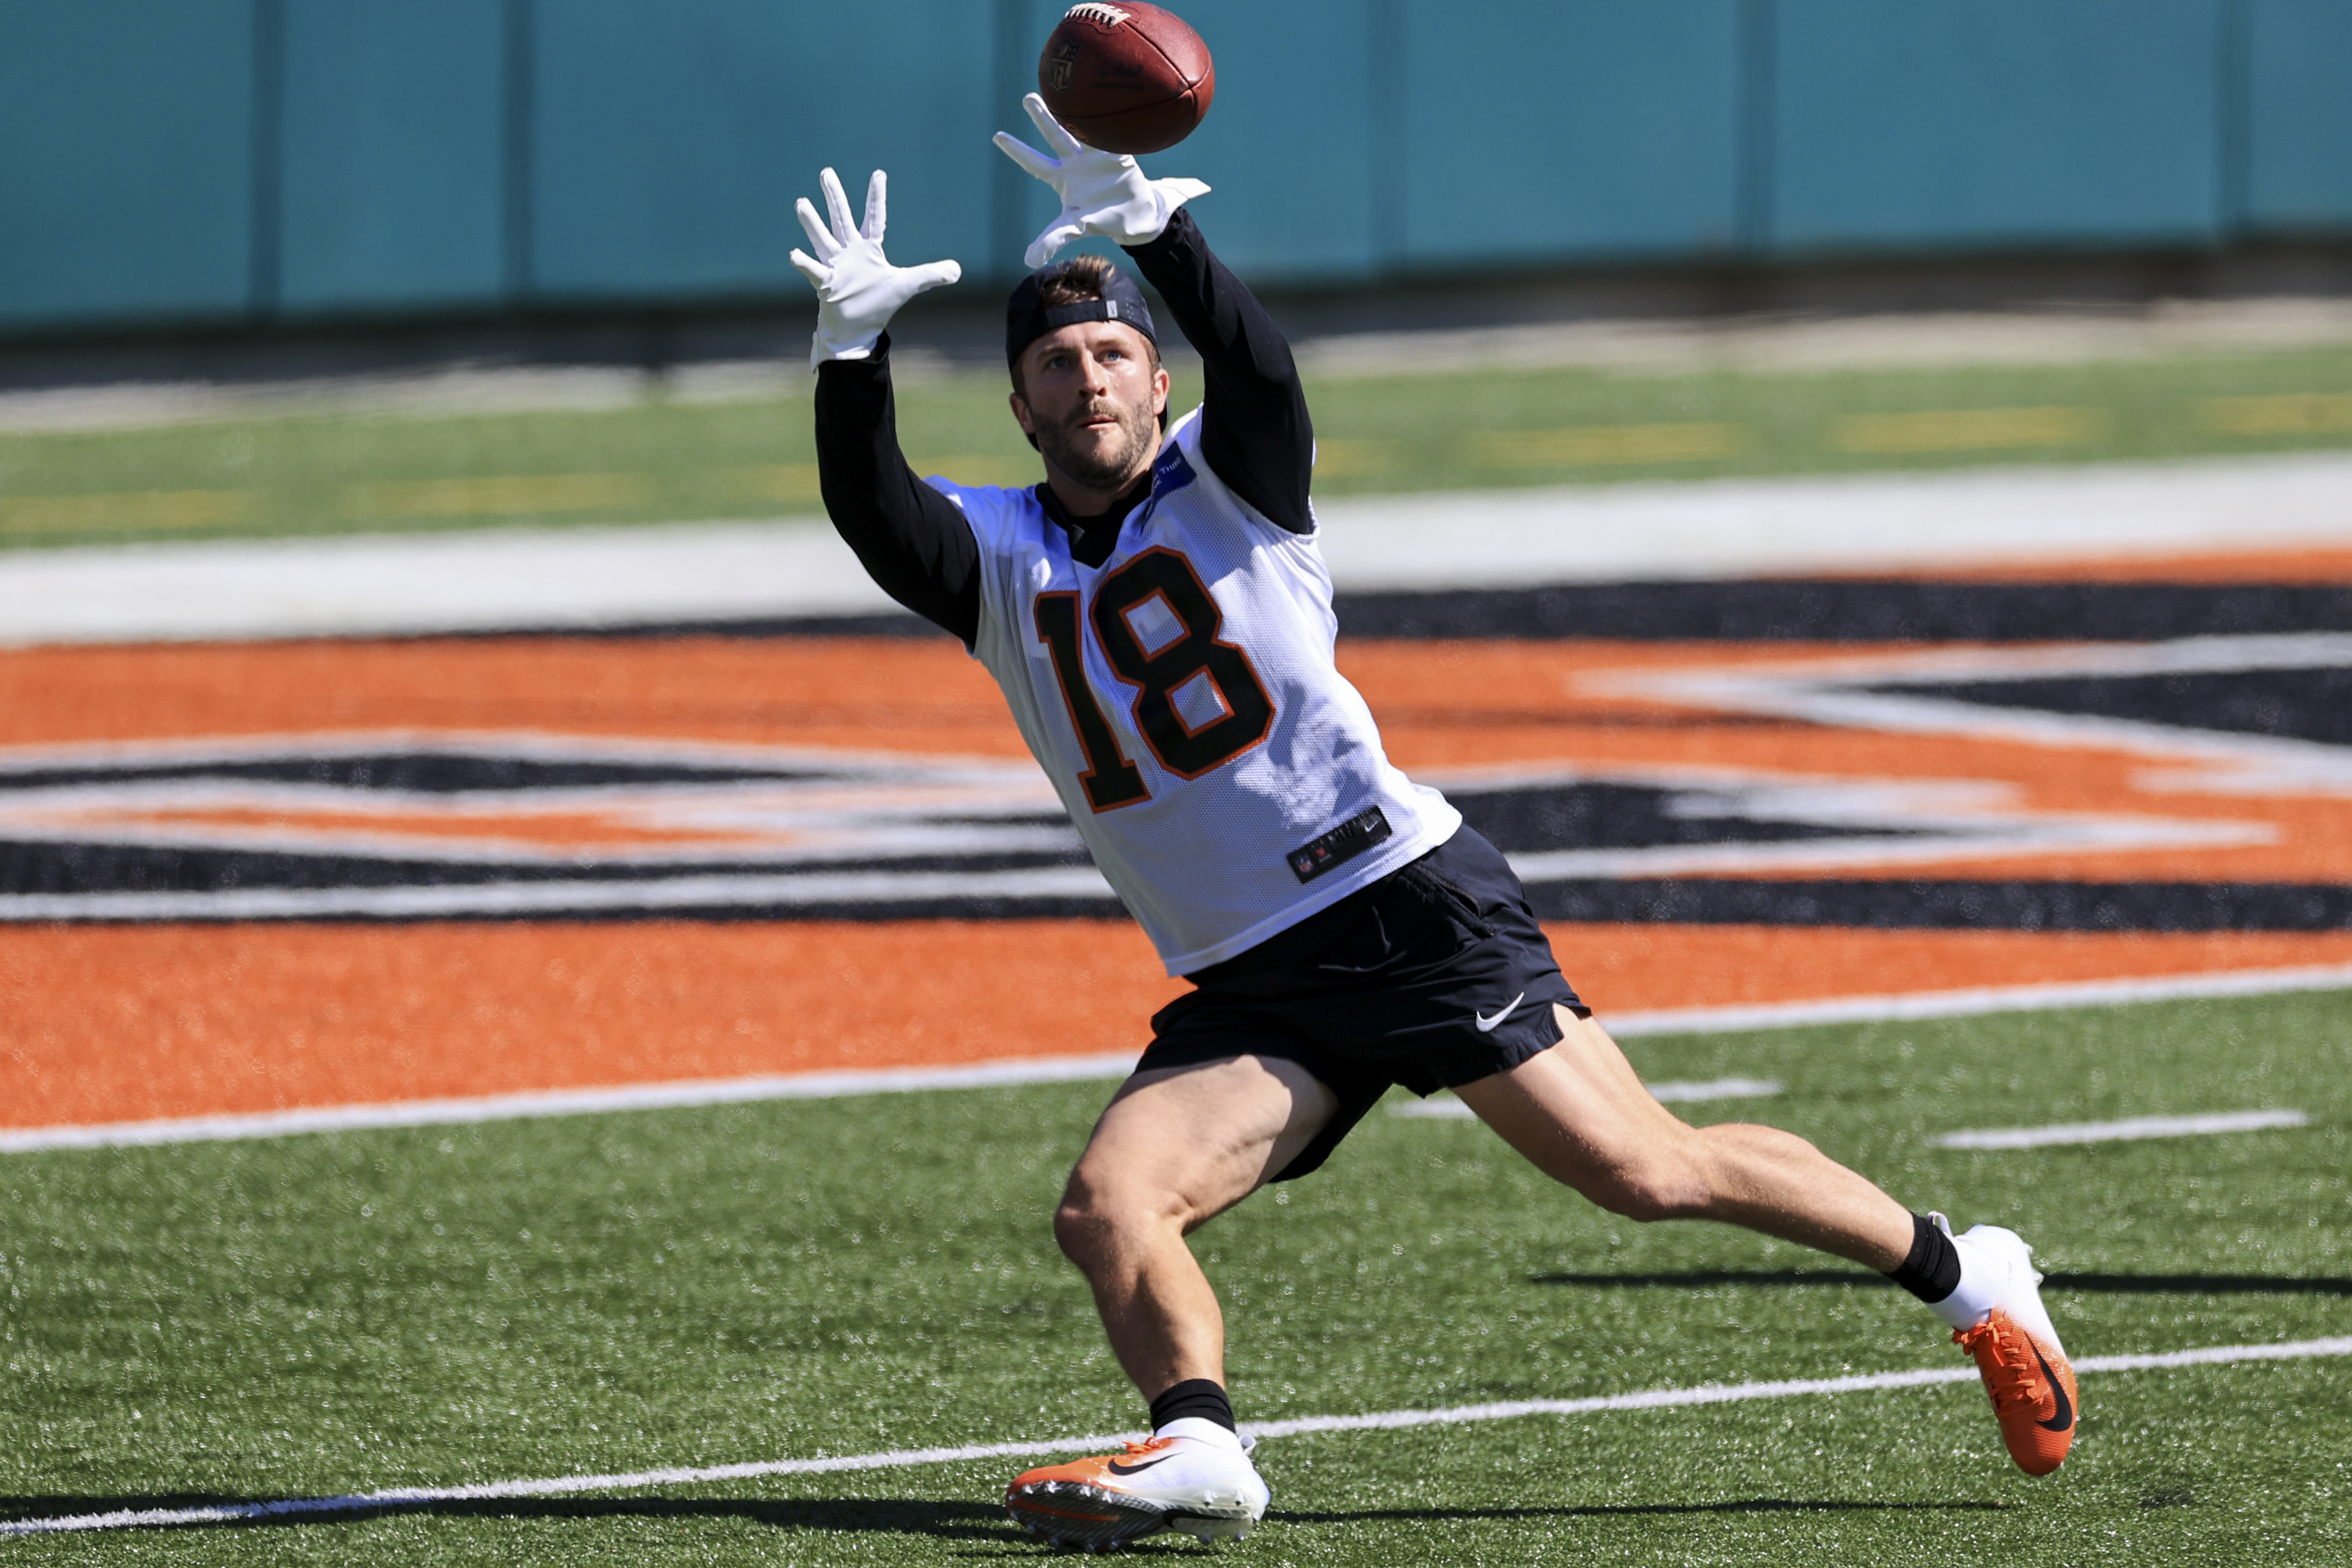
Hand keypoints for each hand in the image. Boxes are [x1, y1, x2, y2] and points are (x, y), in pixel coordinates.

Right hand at [788, 167, 961, 367]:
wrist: (857, 328)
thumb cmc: (878, 304)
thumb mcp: (908, 286)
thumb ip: (930, 275)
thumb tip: (957, 271)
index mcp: (869, 249)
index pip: (875, 218)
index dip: (877, 197)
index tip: (879, 173)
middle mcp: (850, 252)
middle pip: (842, 218)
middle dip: (835, 196)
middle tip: (827, 172)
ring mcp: (836, 266)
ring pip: (823, 238)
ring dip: (812, 222)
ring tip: (801, 202)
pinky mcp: (826, 283)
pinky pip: (814, 270)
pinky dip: (805, 263)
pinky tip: (794, 253)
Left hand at [993, 94, 1209, 267]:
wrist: (1136, 216)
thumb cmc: (1101, 219)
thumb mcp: (1075, 228)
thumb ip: (1052, 239)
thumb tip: (1029, 260)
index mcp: (1061, 178)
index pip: (1035, 163)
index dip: (1018, 151)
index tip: (997, 136)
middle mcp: (1076, 162)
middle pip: (1056, 137)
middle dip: (1042, 118)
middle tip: (1027, 98)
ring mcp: (1097, 155)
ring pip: (1083, 130)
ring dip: (1076, 113)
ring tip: (1068, 91)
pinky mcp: (1119, 154)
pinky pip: (1113, 138)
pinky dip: (1110, 127)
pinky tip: (1105, 106)